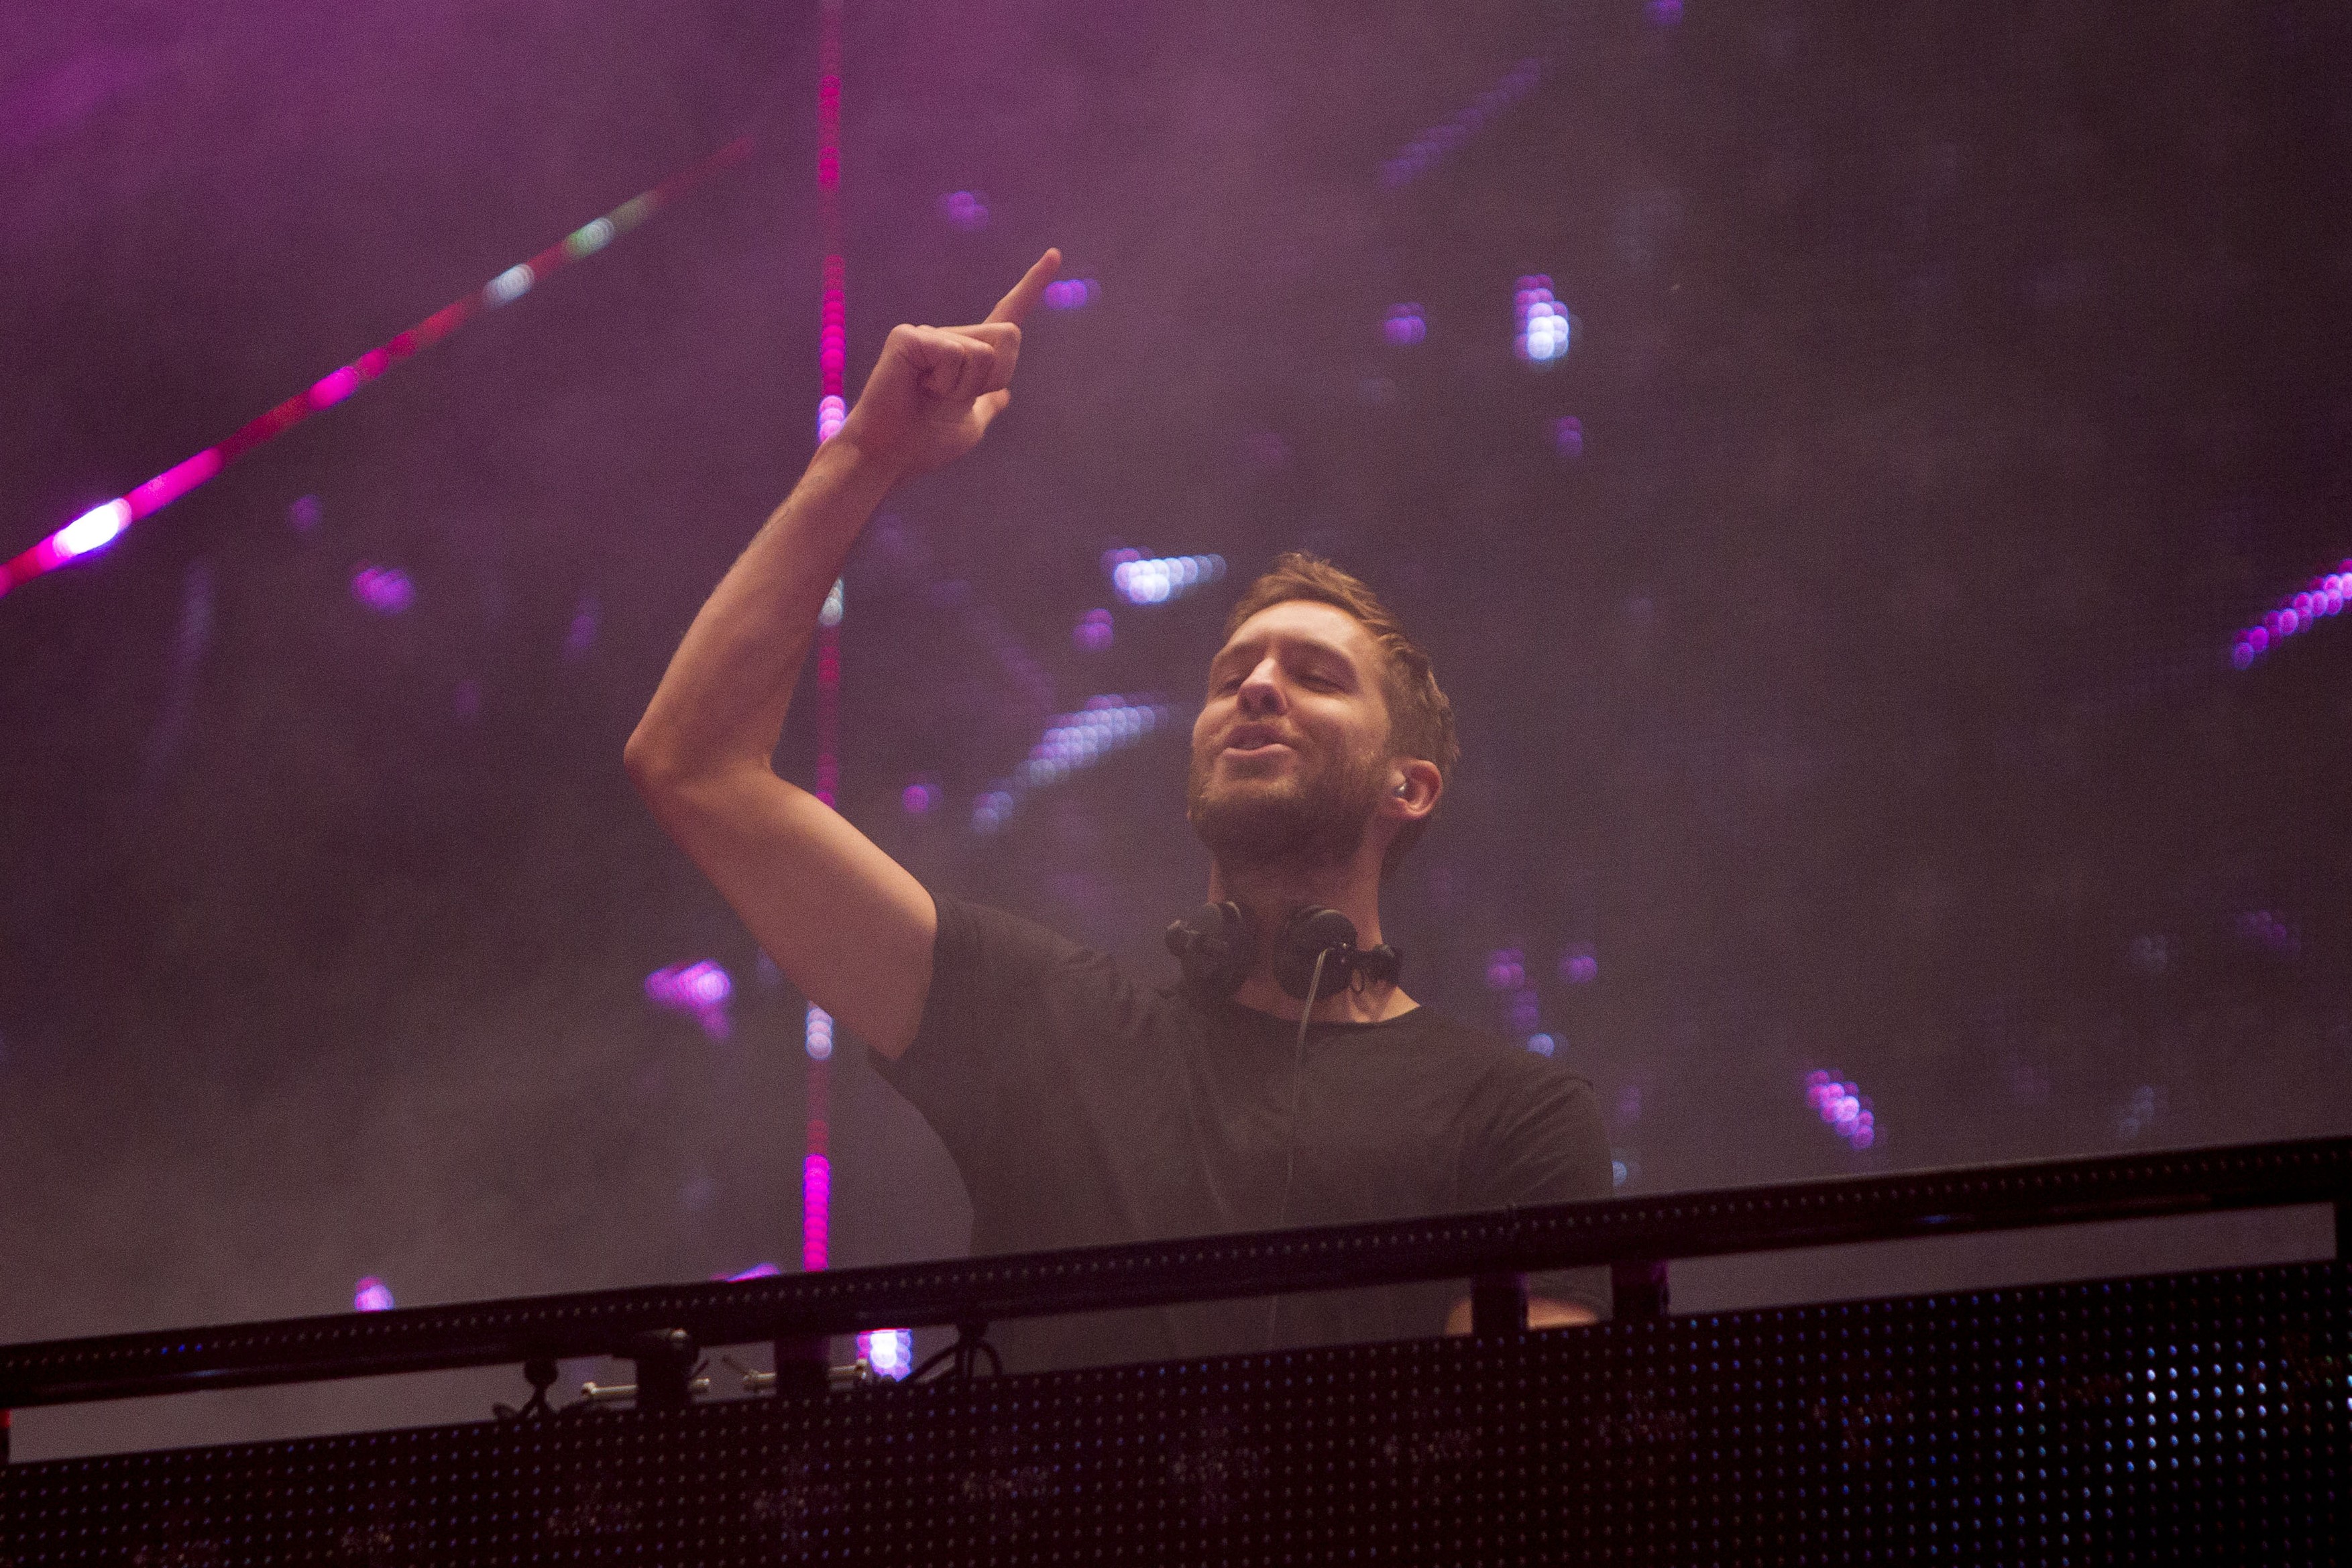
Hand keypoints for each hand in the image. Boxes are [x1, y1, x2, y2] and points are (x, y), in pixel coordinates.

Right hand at [835, 249, 1060, 479]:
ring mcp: (927, 334)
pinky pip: (955, 354)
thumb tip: (1004, 395)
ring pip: (984, 351)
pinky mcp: (908, 337)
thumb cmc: (923, 446)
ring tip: (932, 397)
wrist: (889, 459)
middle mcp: (949, 336)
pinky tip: (919, 389)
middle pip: (1009, 335)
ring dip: (966, 387)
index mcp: (966, 354)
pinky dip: (945, 382)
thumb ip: (987, 404)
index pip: (1006, 314)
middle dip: (995, 376)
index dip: (1032, 285)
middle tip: (954, 398)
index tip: (1055, 254)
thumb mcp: (970, 426)